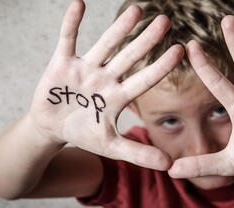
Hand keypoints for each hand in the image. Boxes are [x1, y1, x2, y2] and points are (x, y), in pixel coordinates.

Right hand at [29, 0, 183, 169]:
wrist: (52, 128)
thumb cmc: (84, 134)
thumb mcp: (111, 146)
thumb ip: (138, 154)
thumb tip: (170, 166)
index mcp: (118, 97)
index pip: (144, 80)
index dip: (160, 66)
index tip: (180, 51)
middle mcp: (106, 78)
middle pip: (129, 57)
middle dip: (147, 40)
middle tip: (166, 21)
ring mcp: (85, 69)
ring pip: (105, 45)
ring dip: (119, 28)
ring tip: (137, 10)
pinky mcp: (61, 63)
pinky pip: (67, 40)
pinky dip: (71, 23)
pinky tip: (79, 4)